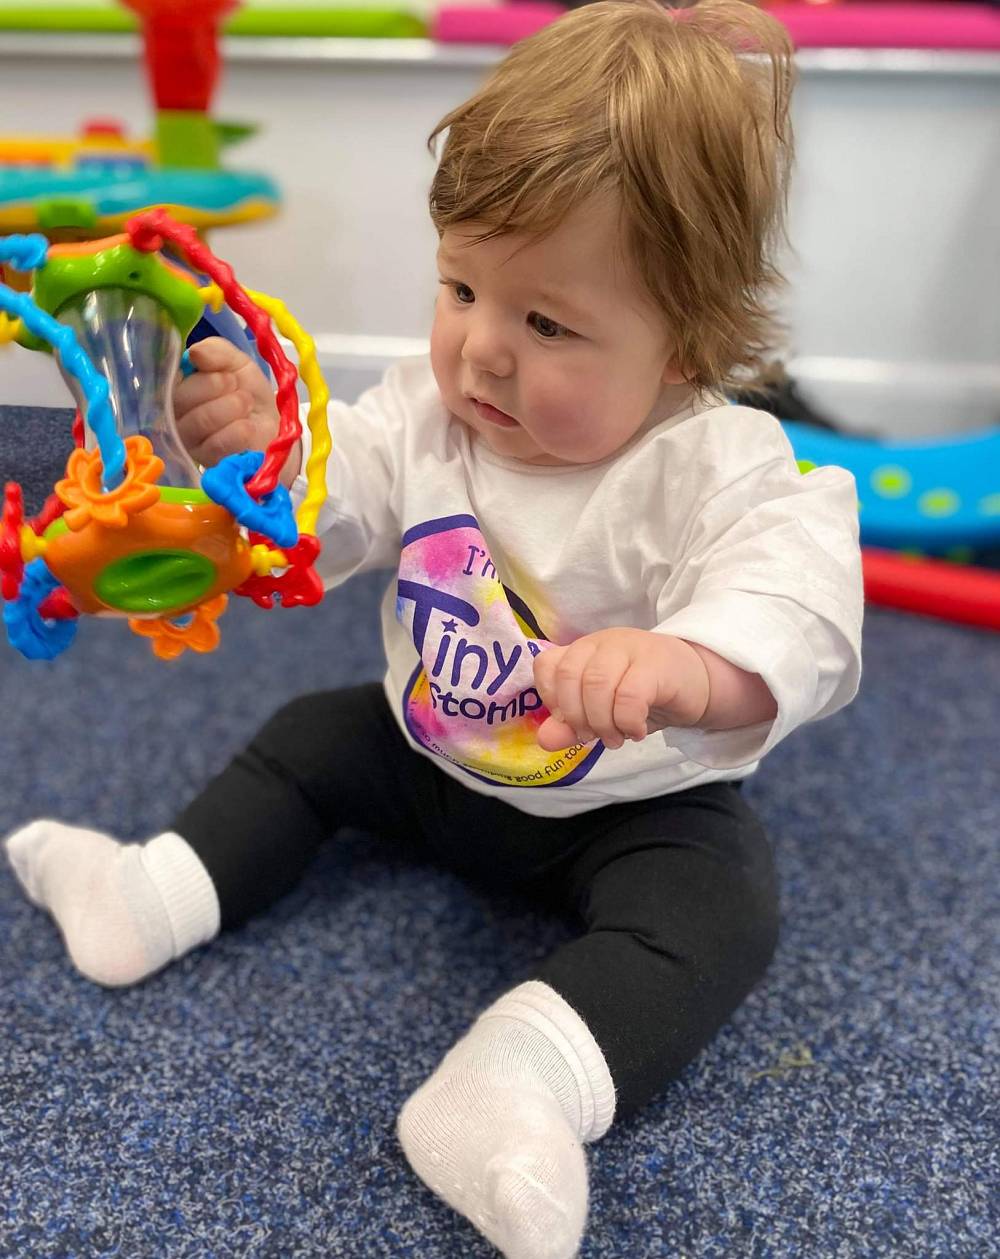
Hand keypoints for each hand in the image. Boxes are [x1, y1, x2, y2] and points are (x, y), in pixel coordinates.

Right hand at [173, 337, 300, 484]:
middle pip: (181, 397)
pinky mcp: (205, 461)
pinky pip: (218, 442)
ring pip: (201, 419)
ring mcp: (187, 441)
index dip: (202, 371)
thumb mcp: (236, 363)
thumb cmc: (248, 394)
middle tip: (237, 389)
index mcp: (175, 387)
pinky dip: (240, 430)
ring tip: (246, 405)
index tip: (225, 372)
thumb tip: (195, 353)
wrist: (273, 428)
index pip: (170, 375)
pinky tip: (248, 427)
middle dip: (218, 386)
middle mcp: (173, 414)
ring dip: (233, 407)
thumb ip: (216, 352)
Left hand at [532, 628, 710, 751]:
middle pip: (569, 676)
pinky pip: (629, 696)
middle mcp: (602, 643)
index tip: (571, 721)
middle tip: (596, 737)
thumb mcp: (602, 714)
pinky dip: (627, 722)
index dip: (552, 698)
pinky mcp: (656, 663)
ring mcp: (629, 647)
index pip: (547, 665)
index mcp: (583, 650)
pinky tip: (637, 731)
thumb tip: (545, 740)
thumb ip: (571, 725)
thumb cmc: (645, 696)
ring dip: (602, 722)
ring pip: (596, 684)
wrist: (698, 683)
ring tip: (616, 738)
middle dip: (577, 717)